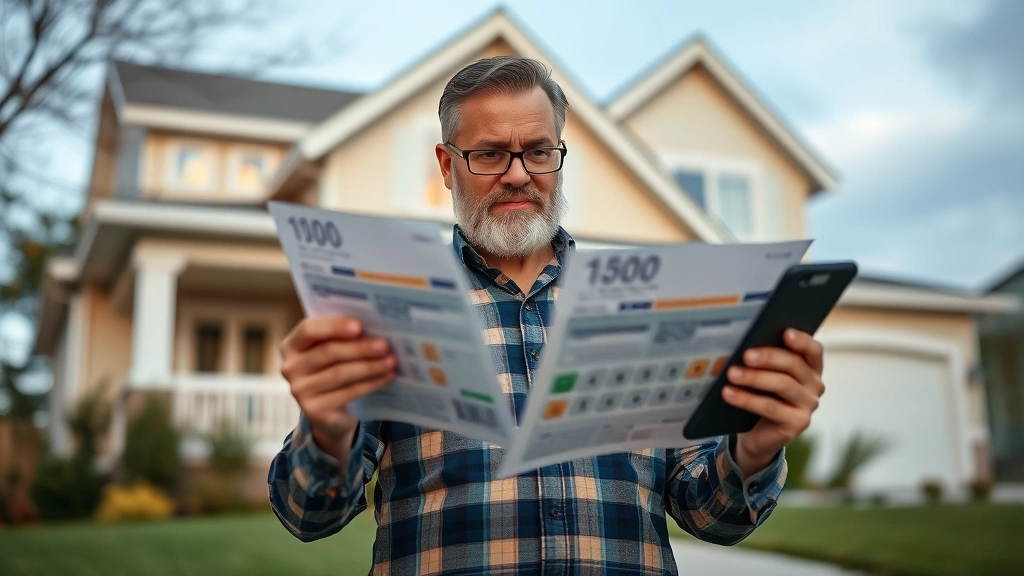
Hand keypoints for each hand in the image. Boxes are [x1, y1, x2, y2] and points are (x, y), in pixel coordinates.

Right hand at [279, 317, 395, 461]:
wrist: (328, 411)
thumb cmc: (331, 370)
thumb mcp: (331, 350)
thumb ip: (342, 337)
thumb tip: (375, 327)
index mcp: (292, 344)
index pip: (309, 329)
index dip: (334, 327)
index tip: (359, 326)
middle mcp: (290, 367)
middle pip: (328, 352)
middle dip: (359, 348)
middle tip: (384, 345)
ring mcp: (300, 391)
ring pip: (340, 373)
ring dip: (369, 366)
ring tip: (391, 361)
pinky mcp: (315, 410)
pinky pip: (348, 393)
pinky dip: (371, 383)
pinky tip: (387, 376)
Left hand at [721, 328, 824, 476]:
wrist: (756, 434)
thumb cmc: (759, 395)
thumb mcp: (763, 375)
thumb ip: (763, 360)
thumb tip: (744, 344)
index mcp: (810, 367)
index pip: (813, 350)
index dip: (801, 340)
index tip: (785, 332)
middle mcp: (815, 385)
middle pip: (794, 365)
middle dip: (768, 357)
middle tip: (745, 355)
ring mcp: (808, 405)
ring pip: (783, 385)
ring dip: (755, 378)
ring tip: (731, 374)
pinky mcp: (797, 424)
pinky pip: (771, 408)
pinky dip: (747, 399)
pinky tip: (729, 394)